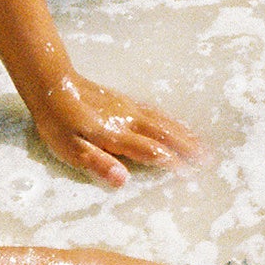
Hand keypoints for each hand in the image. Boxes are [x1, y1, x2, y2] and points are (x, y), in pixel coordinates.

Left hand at [30, 70, 204, 188]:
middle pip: (165, 135)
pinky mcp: (126, 102)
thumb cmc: (58, 122)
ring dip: (185, 134)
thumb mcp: (71, 149)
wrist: (54, 85)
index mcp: (118, 135)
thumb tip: (123, 180)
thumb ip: (98, 163)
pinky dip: (172, 120)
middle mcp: (130, 121)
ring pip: (164, 122)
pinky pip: (156, 112)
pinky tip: (177, 124)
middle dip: (188, 147)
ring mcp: (130, 109)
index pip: (151, 151)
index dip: (171, 163)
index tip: (190, 174)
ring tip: (203, 144)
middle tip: (210, 159)